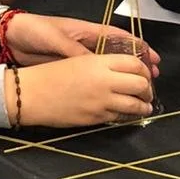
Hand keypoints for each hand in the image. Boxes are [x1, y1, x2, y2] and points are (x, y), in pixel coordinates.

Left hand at [3, 11, 160, 76]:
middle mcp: (87, 45)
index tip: (153, 58)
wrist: (11, 38)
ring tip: (140, 91)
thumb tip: (96, 65)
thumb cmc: (35, 31)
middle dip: (137, 66)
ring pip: (109, 69)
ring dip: (125, 78)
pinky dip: (106, 85)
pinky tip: (115, 96)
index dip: (138, 47)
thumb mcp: (56, 39)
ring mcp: (80, 59)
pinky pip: (93, 78)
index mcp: (87, 32)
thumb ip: (76, 52)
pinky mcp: (71, 71)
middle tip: (152, 80)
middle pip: (119, 55)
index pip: (119, 38)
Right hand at [18, 54, 152, 127]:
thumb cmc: (50, 74)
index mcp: (99, 62)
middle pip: (140, 84)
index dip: (145, 70)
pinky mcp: (96, 118)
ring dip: (143, 106)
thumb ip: (103, 64)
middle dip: (148, 89)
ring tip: (145, 106)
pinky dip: (128, 116)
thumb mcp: (78, 60)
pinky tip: (128, 114)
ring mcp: (101, 102)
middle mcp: (104, 81)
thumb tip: (124, 72)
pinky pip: (119, 117)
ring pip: (134, 105)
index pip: (134, 64)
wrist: (31, 94)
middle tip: (147, 92)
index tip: (146, 74)